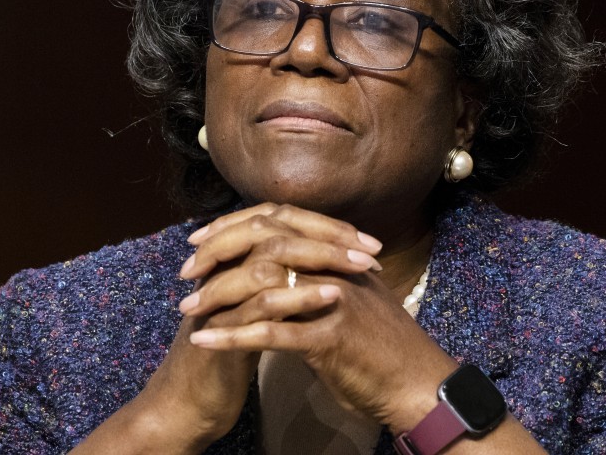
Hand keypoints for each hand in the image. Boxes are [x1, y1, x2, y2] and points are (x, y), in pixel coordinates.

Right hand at [71, 203, 376, 453]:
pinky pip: (260, 303)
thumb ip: (275, 285)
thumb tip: (318, 265)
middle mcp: (221, 269)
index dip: (324, 227)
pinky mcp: (220, 328)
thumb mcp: (255, 313)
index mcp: (231, 260)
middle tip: (369, 248)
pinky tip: (331, 296)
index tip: (366, 239)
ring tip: (359, 266)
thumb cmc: (228, 358)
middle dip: (327, 236)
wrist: (189, 404)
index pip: (280, 222)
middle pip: (274, 230)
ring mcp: (218, 295)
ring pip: (268, 260)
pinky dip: (298, 296)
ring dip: (319, 259)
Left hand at [178, 203, 459, 431]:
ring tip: (186, 309)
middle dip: (219, 253)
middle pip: (266, 243)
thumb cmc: (382, 347)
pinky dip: (233, 336)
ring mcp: (335, 300)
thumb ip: (321, 278)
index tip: (201, 239)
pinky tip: (204, 341)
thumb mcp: (353, 299)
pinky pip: (273, 333)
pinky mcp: (332, 337)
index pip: (278, 222)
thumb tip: (284, 266)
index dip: (235, 226)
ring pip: (264, 285)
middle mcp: (335, 268)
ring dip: (219, 296)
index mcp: (337, 255)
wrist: (418, 383)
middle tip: (187, 272)